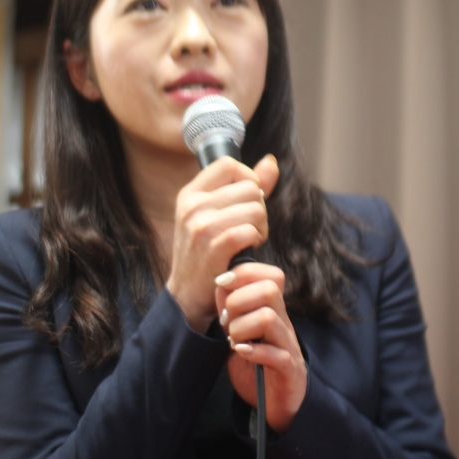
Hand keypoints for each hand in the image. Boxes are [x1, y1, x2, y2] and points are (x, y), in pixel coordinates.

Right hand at [165, 154, 279, 331]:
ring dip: (261, 226)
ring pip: (255, 208)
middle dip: (259, 208)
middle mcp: (192, 205)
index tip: (249, 201)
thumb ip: (245, 187)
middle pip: (249, 187)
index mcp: (190, 193)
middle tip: (251, 228)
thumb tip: (271, 162)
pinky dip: (256, 239)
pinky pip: (249, 230)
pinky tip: (248, 249)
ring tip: (250, 240)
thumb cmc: (206, 254)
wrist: (187, 296)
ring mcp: (200, 225)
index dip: (248, 178)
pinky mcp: (212, 246)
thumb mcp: (215, 215)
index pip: (228, 163)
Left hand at [216, 262, 306, 433]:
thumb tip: (221, 284)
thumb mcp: (238, 334)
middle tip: (226, 322)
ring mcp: (289, 346)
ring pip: (268, 318)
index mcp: (274, 311)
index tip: (221, 283)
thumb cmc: (255, 367)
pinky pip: (276, 354)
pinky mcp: (290, 370)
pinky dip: (253, 352)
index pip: (271, 275)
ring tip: (233, 342)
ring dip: (241, 328)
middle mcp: (284, 324)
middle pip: (270, 290)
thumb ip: (231, 310)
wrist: (274, 406)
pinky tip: (241, 353)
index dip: (244, 273)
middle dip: (238, 301)